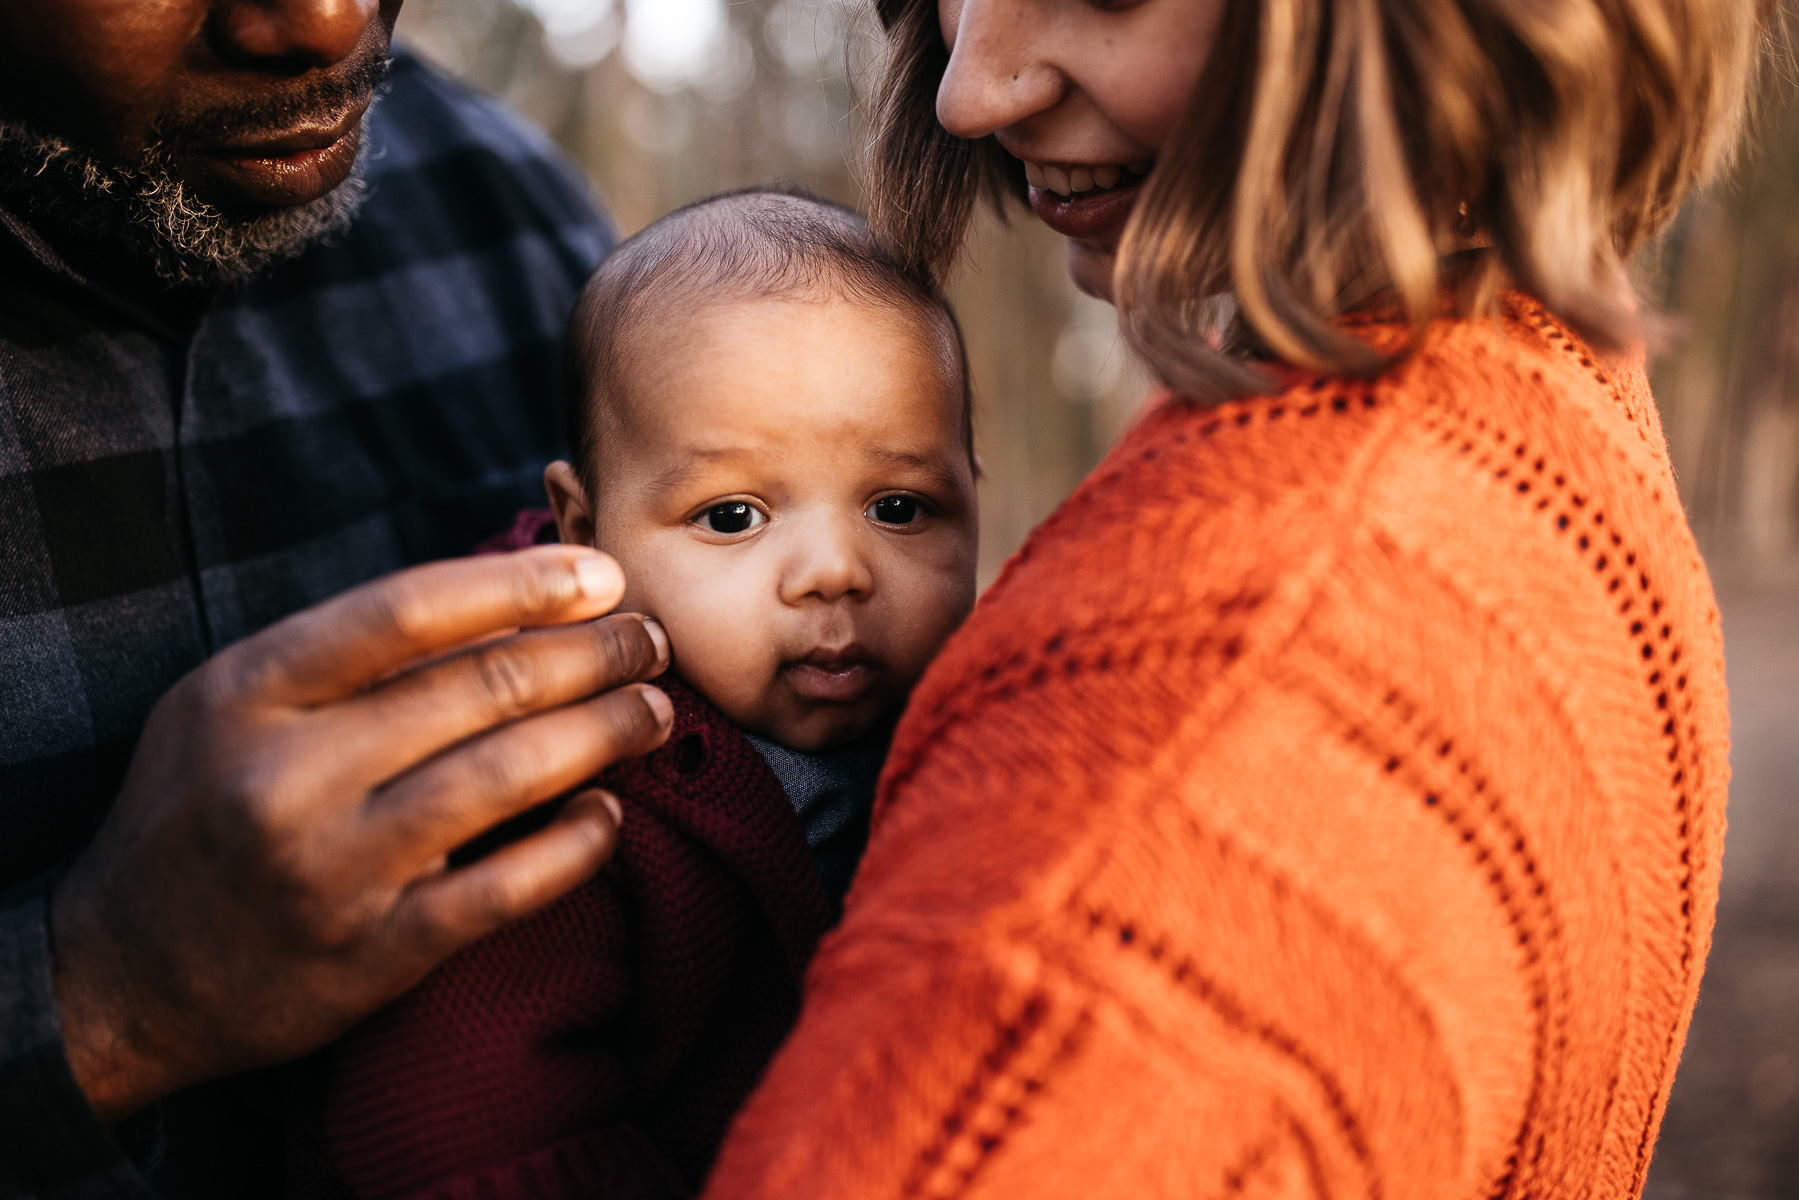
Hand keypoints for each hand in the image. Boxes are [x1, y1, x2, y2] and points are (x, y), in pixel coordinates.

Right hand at [47, 546, 671, 1120]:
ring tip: (652, 710)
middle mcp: (286, 774)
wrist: (127, 976)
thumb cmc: (203, 809)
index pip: (408, 610)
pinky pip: (502, 889)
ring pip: (505, 778)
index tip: (604, 575)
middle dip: (590, 655)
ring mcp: (331, 870)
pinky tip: (610, 813)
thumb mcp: (235, 705)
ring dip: (601, 735)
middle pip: (479, 688)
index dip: (522, 583)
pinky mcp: (371, 954)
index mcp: (249, 691)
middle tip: (651, 641)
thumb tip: (508, 605)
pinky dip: (573, 846)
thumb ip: (346, 656)